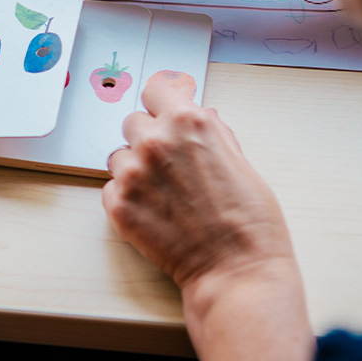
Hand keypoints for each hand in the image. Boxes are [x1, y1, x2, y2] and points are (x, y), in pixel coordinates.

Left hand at [103, 83, 295, 289]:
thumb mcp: (241, 163)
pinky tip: (154, 211)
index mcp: (188, 123)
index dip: (161, 103)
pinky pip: (112, 187)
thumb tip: (202, 114)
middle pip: (132, 122)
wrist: (236, 269)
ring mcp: (132, 173)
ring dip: (135, 168)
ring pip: (119, 156)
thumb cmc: (250, 220)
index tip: (163, 112)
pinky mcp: (117, 204)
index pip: (155, 90)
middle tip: (169, 165)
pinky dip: (127, 195)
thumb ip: (214, 133)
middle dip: (149, 138)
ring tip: (164, 193)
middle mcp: (155, 142)